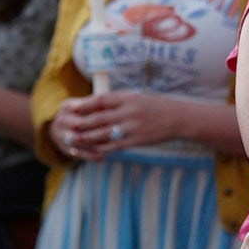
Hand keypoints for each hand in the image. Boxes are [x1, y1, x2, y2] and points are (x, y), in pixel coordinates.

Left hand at [51, 91, 178, 159]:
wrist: (180, 118)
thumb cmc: (159, 107)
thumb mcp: (139, 98)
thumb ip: (121, 102)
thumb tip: (100, 105)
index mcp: (129, 98)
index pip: (101, 100)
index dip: (85, 104)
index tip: (73, 108)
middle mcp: (128, 112)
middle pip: (98, 118)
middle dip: (81, 123)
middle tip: (68, 126)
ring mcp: (132, 127)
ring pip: (103, 133)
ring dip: (87, 137)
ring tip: (75, 140)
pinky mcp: (137, 140)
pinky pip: (116, 145)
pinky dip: (103, 148)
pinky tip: (94, 150)